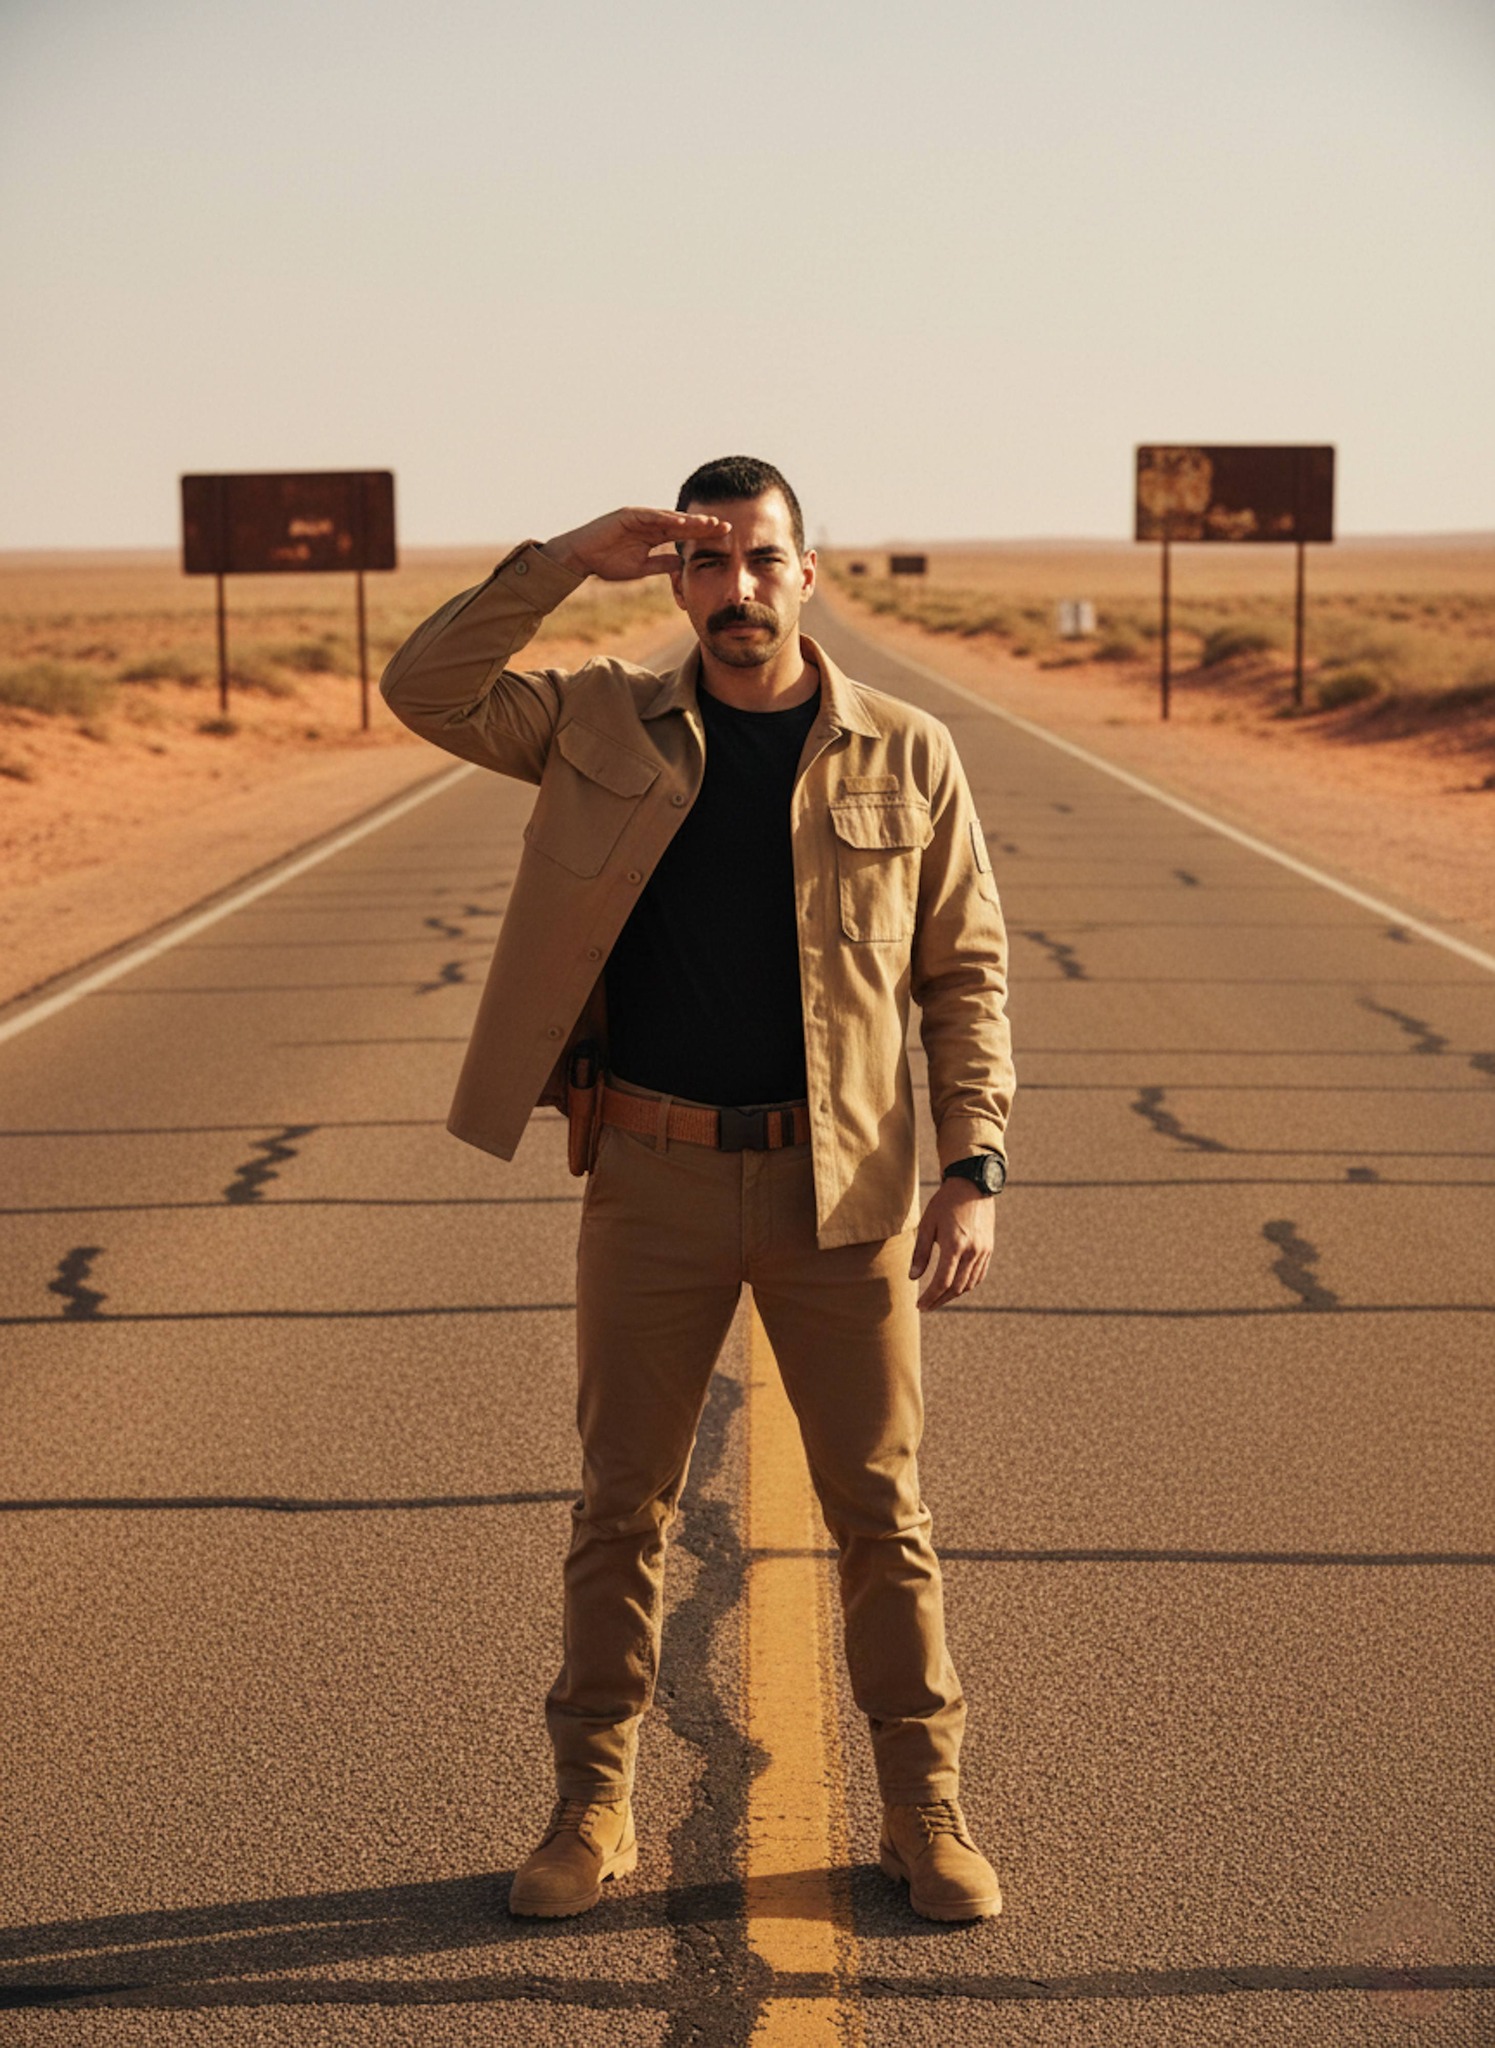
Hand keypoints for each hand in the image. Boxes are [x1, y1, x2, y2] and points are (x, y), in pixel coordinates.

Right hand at [541, 506, 730, 582]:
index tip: (723, 538)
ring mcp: (640, 517)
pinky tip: (682, 524)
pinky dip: (667, 520)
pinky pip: (651, 517)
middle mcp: (650, 523)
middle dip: (703, 526)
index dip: (703, 536)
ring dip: (690, 521)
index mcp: (654, 535)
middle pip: (682, 524)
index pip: (683, 535)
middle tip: (726, 527)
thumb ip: (660, 565)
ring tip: (710, 524)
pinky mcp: (628, 515)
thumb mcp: (640, 568)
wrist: (582, 557)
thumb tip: (681, 565)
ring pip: (670, 518)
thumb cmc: (607, 563)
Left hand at [909, 1178, 995, 1311]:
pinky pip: (979, 1275)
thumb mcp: (928, 1224)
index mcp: (955, 1245)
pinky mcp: (988, 1249)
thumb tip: (913, 1277)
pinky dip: (967, 1285)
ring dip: (953, 1295)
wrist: (973, 1184)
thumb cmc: (945, 1202)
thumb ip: (921, 1252)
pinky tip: (955, 1287)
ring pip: (969, 1284)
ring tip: (938, 1298)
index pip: (942, 1282)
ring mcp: (983, 1251)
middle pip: (956, 1288)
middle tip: (926, 1306)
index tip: (919, 1305)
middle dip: (940, 1300)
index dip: (930, 1297)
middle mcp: (972, 1251)